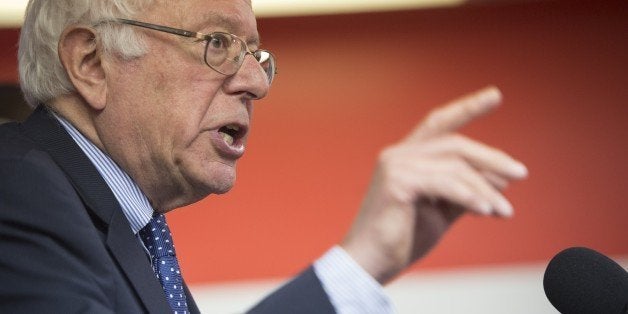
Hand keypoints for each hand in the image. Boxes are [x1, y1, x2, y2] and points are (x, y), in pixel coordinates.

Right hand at [340, 86, 527, 283]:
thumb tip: (503, 178)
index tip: (495, 95)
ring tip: (504, 211)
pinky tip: (487, 211)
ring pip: (454, 166)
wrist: (372, 264)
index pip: (439, 123)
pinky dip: (470, 196)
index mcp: (406, 157)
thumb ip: (467, 191)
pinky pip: (445, 183)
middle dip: (491, 156)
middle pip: (454, 143)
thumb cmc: (402, 239)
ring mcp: (395, 165)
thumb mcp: (442, 211)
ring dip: (485, 189)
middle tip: (521, 173)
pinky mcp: (397, 182)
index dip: (467, 108)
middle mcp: (398, 154)